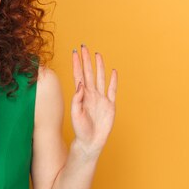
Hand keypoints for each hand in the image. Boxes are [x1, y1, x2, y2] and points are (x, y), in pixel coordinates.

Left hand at [70, 44, 117, 159]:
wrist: (90, 141)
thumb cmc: (80, 129)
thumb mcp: (75, 113)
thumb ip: (77, 99)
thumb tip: (80, 83)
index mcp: (82, 95)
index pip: (79, 75)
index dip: (77, 63)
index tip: (75, 52)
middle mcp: (91, 94)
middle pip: (89, 73)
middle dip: (86, 60)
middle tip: (84, 46)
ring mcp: (101, 98)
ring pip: (100, 78)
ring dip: (99, 66)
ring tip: (97, 54)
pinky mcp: (110, 105)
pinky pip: (112, 90)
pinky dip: (113, 81)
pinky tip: (113, 72)